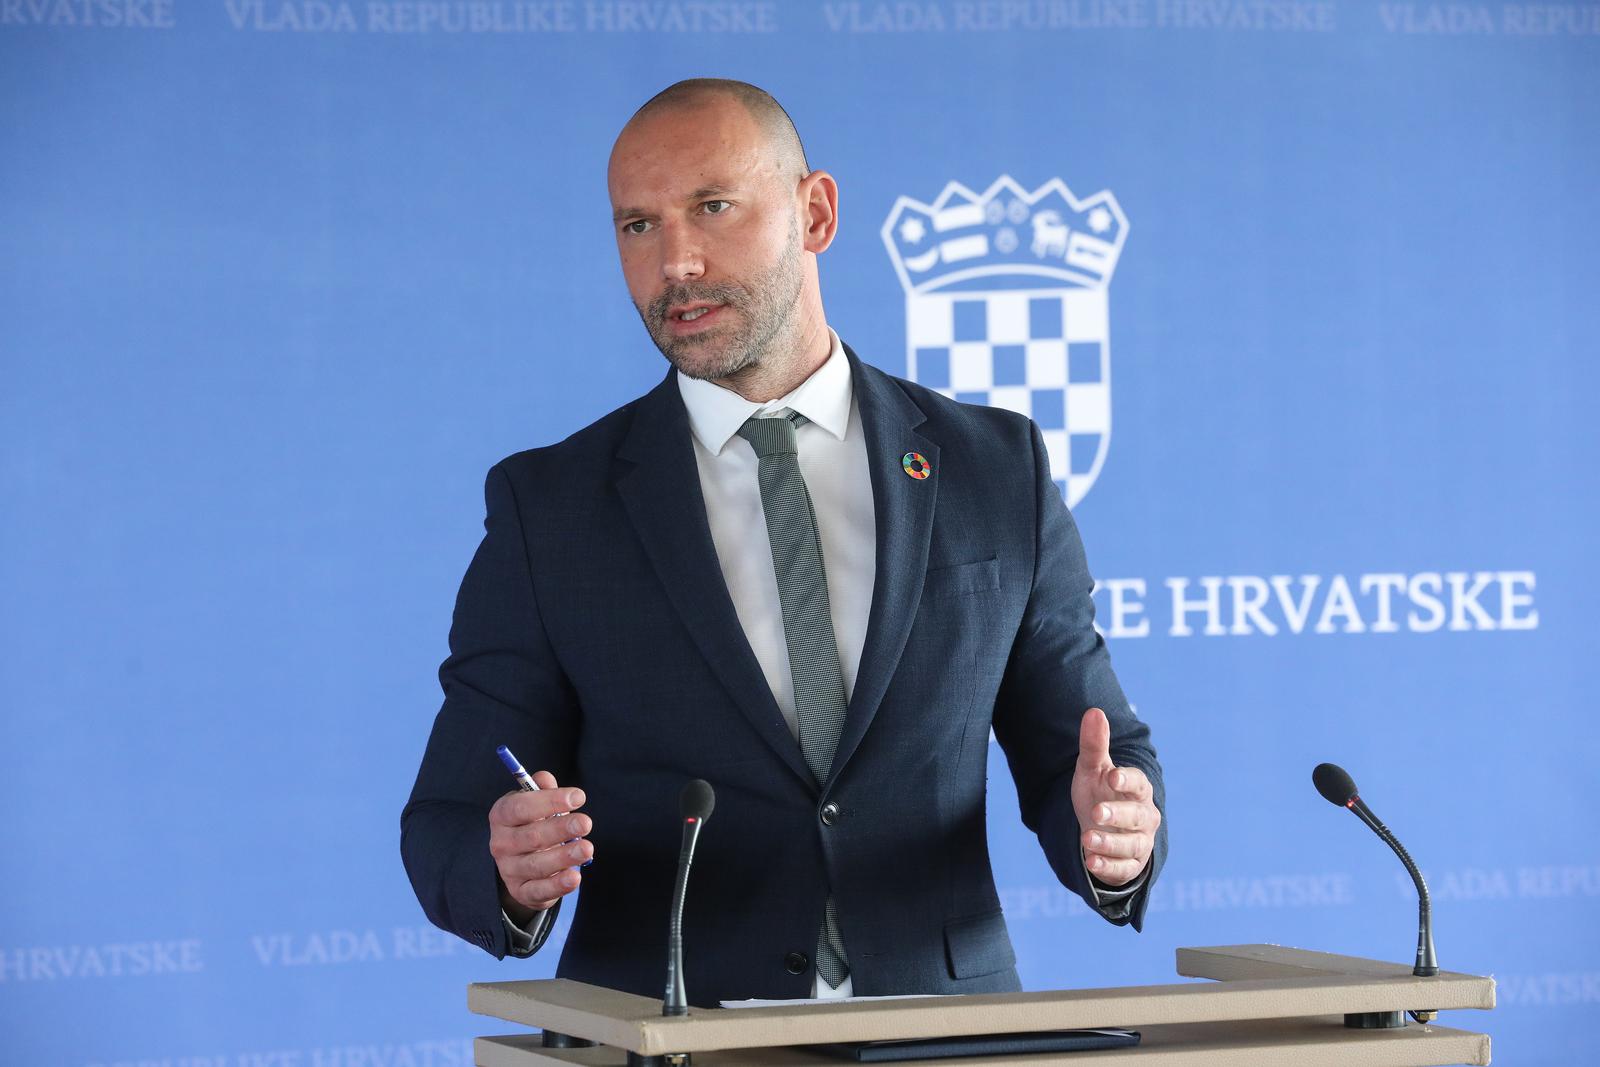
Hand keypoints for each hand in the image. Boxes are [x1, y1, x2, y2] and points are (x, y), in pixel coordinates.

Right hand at [488, 771, 592, 922]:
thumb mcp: (534, 803)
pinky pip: (539, 890)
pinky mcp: (521, 891)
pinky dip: (557, 885)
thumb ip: (541, 789)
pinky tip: (575, 877)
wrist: (521, 863)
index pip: (520, 807)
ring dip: (563, 856)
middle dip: (560, 829)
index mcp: (502, 816)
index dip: (549, 801)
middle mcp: (500, 843)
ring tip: (587, 848)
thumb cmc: (533, 824)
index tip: (579, 797)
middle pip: (531, 836)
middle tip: (586, 823)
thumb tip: (545, 779)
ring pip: (536, 864)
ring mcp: (509, 870)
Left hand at [1070, 707, 1158, 886]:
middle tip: (1096, 813)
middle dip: (1117, 815)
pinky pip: (1123, 868)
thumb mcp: (1092, 770)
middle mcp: (1144, 816)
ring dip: (1110, 843)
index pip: (1139, 783)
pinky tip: (1091, 861)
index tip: (1112, 776)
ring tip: (1086, 839)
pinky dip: (1108, 866)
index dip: (1128, 779)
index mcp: (1137, 789)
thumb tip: (1094, 711)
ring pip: (1131, 845)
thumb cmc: (1101, 792)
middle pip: (1137, 816)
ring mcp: (1139, 842)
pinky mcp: (1130, 865)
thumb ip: (1094, 744)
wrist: (1101, 827)